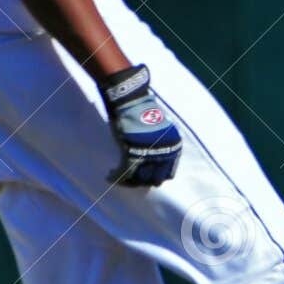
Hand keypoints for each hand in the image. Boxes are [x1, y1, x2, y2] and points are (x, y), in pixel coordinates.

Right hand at [100, 65, 181, 187]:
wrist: (132, 102)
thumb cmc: (145, 113)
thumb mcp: (162, 131)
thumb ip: (162, 146)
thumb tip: (157, 161)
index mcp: (174, 148)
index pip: (168, 173)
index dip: (155, 176)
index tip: (145, 176)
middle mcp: (164, 153)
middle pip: (155, 179)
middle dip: (143, 181)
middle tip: (132, 180)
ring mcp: (149, 155)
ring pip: (139, 180)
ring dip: (129, 181)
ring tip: (119, 177)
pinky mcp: (132, 154)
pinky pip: (124, 173)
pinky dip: (117, 177)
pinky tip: (110, 176)